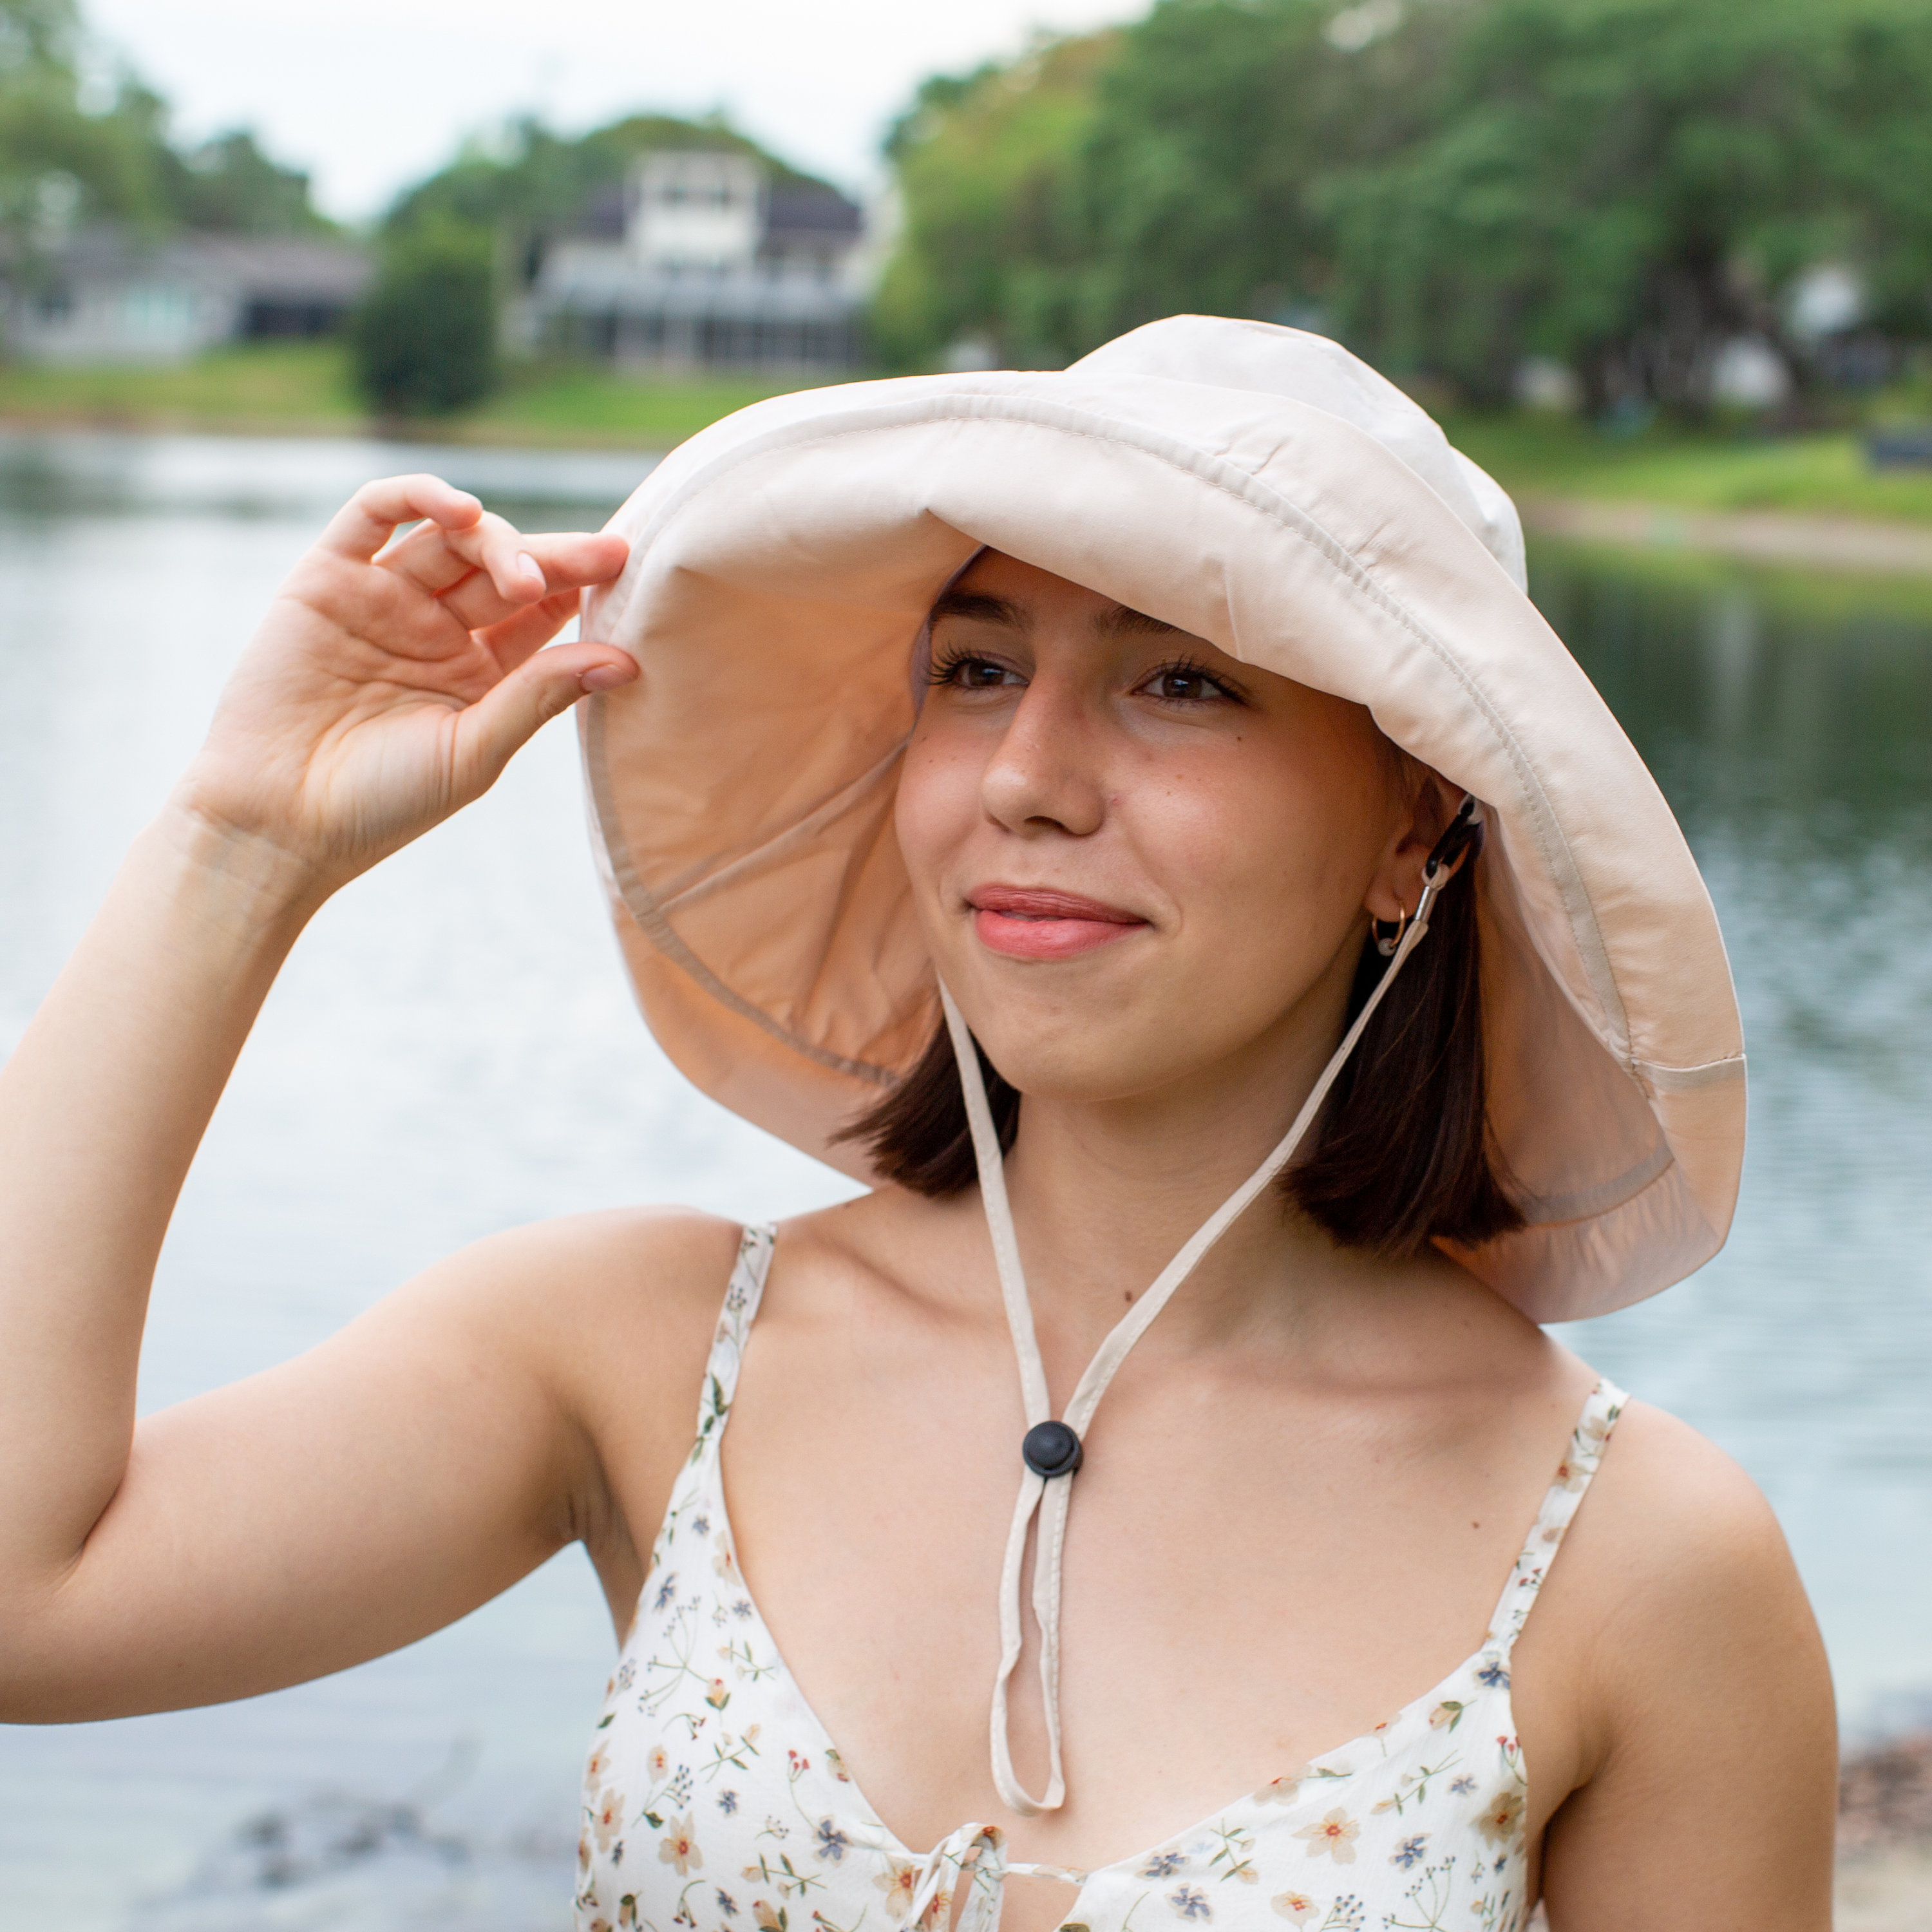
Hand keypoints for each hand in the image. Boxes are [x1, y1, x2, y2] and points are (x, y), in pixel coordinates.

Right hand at [172, 474, 634, 898]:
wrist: (279, 821)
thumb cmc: (381, 803)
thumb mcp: (475, 750)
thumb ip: (541, 696)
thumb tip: (627, 659)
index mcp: (479, 671)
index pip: (540, 612)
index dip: (581, 586)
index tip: (626, 571)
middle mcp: (434, 628)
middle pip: (503, 568)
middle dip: (555, 558)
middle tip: (603, 558)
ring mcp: (382, 598)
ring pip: (449, 537)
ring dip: (496, 539)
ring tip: (524, 572)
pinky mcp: (327, 577)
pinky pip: (373, 515)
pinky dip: (417, 497)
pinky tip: (461, 510)